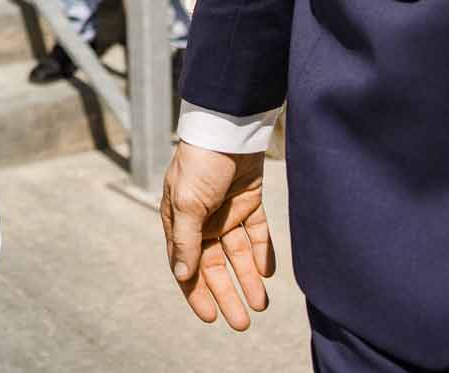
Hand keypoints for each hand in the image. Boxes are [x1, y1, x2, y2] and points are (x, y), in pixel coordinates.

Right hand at [162, 144, 274, 330]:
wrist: (228, 127)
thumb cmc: (199, 163)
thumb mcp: (187, 203)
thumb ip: (186, 240)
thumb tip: (182, 274)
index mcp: (179, 221)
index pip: (186, 265)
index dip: (197, 293)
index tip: (211, 317)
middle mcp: (202, 221)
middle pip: (215, 266)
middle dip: (227, 294)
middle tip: (241, 322)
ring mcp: (226, 212)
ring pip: (239, 254)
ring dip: (248, 278)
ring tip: (261, 304)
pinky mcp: (249, 202)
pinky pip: (258, 234)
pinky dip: (264, 253)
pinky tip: (269, 272)